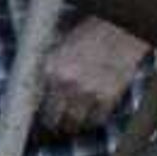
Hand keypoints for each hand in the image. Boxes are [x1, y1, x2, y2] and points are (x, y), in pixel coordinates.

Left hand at [32, 15, 148, 133]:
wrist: (121, 29)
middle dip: (53, 123)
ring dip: (71, 126)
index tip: (37, 119)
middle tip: (54, 125)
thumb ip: (51, 68)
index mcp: (50, 67)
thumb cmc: (93, 32)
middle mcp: (65, 82)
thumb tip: (40, 88)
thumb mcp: (62, 45)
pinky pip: (96, 120)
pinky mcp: (108, 97)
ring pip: (73, 123)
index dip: (36, 112)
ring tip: (71, 126)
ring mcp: (87, 92)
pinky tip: (90, 117)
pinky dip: (92, 122)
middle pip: (52, 117)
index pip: (35, 101)